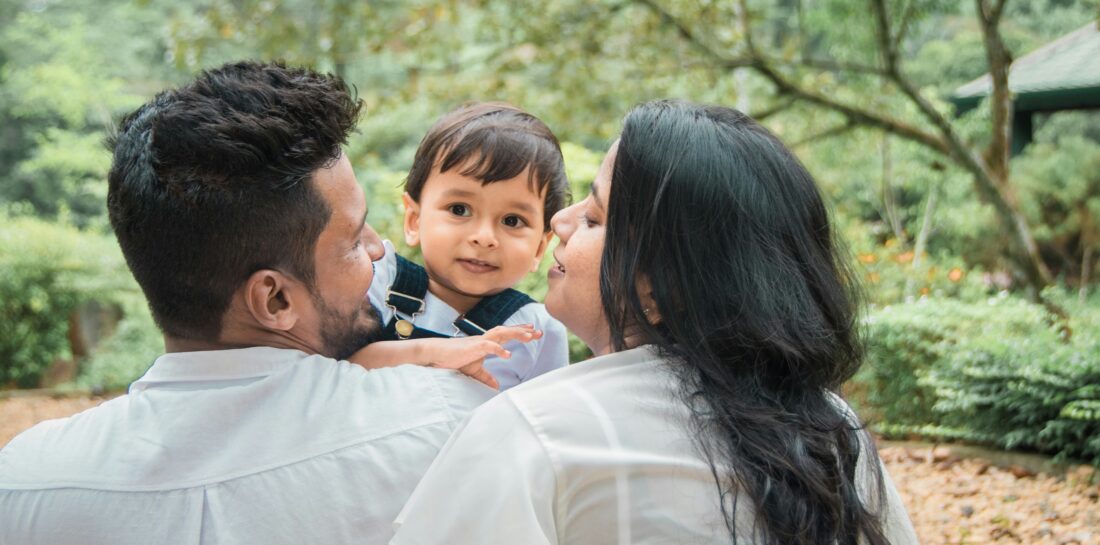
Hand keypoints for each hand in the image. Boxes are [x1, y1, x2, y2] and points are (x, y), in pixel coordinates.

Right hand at [424, 325, 542, 389]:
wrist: (435, 354)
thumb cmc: (453, 359)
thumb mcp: (473, 370)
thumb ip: (486, 377)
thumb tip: (496, 386)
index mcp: (486, 343)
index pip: (506, 335)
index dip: (520, 332)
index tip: (534, 331)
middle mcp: (485, 339)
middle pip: (507, 331)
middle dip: (523, 330)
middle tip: (539, 331)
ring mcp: (479, 341)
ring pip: (501, 333)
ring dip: (515, 333)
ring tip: (530, 335)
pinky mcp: (472, 347)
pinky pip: (488, 346)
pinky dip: (498, 349)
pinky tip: (508, 354)